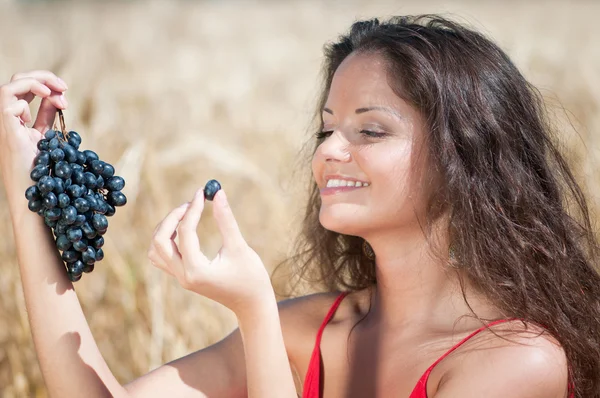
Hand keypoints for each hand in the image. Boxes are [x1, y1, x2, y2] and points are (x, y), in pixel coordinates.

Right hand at [0, 70, 67, 197]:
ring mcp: (5, 124)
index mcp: (18, 118)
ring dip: (35, 82)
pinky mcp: (7, 132)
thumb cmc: (40, 170)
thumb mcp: (46, 137)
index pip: (26, 88)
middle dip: (43, 77)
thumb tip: (58, 98)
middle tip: (64, 87)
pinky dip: (27, 99)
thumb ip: (48, 116)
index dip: (46, 84)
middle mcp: (8, 118)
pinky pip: (7, 103)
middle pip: (17, 81)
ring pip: (8, 88)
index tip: (65, 94)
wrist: (35, 194)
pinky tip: (44, 107)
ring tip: (55, 90)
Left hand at [148, 188, 274, 315]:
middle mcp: (183, 275)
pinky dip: (165, 240)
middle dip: (173, 217)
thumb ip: (226, 220)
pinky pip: (161, 256)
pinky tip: (182, 231)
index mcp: (196, 270)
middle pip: (160, 240)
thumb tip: (217, 193)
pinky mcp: (182, 277)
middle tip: (192, 203)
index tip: (202, 192)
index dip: (193, 209)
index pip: (185, 233)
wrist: (252, 304)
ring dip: (165, 228)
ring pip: (156, 249)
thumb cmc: (251, 277)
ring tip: (186, 215)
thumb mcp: (239, 247)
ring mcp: (180, 278)